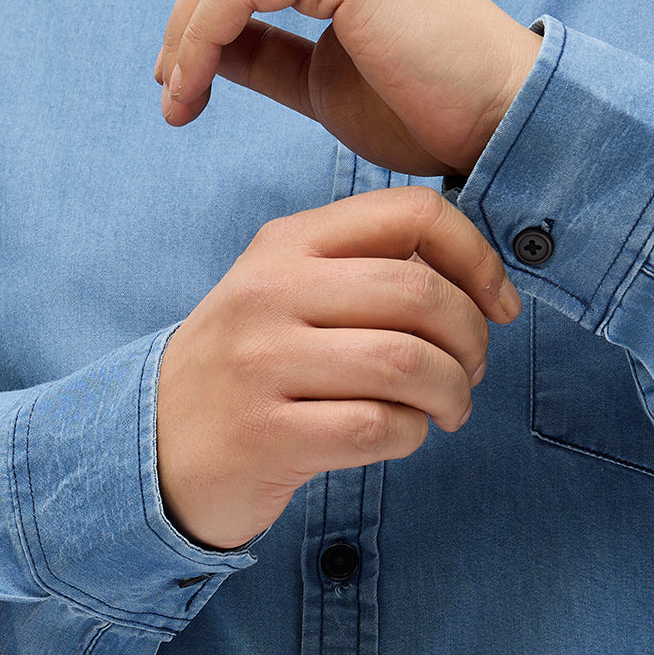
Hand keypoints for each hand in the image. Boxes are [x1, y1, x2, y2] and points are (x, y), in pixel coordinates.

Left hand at [155, 0, 541, 175]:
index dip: (199, 26)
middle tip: (171, 95)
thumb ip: (269, 57)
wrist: (503, 120)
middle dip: (183, 29)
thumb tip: (206, 50)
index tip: (179, 91)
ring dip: (185, 37)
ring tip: (178, 99)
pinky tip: (195, 88)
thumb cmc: (432, 112)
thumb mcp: (324, 82)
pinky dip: (203, 37)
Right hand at [156, 186, 520, 550]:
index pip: (411, 212)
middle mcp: (271, 290)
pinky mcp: (265, 435)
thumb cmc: (250, 364)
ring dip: (453, 394)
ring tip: (448, 409)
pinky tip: (401, 435)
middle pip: (419, 291)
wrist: (154, 442)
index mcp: (286, 243)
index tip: (499, 303)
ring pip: (408, 364)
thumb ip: (364, 269)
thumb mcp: (286, 290)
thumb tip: (480, 276)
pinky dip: (412, 436)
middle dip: (472, 338)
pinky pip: (378, 428)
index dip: (478, 256)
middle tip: (472, 369)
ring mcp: (262, 362)